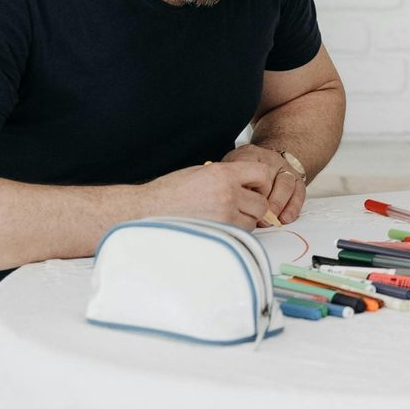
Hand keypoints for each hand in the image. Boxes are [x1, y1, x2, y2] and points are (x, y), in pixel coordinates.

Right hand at [140, 155, 281, 229]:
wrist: (147, 209)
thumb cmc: (170, 191)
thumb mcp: (200, 172)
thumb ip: (226, 176)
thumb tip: (245, 184)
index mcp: (223, 173)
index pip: (262, 173)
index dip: (262, 183)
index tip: (255, 189)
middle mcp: (227, 193)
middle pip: (262, 203)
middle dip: (255, 206)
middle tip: (242, 207)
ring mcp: (223, 215)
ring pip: (252, 222)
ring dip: (245, 221)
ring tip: (227, 217)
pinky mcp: (217, 232)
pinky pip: (239, 235)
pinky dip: (235, 233)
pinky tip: (220, 227)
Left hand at [231, 142, 307, 223]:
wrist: (264, 161)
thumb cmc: (240, 173)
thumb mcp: (230, 171)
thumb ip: (229, 182)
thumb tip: (228, 202)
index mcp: (250, 154)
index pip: (249, 167)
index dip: (248, 187)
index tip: (242, 203)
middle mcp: (270, 159)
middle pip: (270, 177)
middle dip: (266, 201)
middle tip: (259, 218)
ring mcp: (285, 168)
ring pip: (286, 185)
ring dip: (279, 205)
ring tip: (271, 220)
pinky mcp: (297, 179)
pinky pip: (299, 193)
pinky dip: (293, 207)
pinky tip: (285, 219)